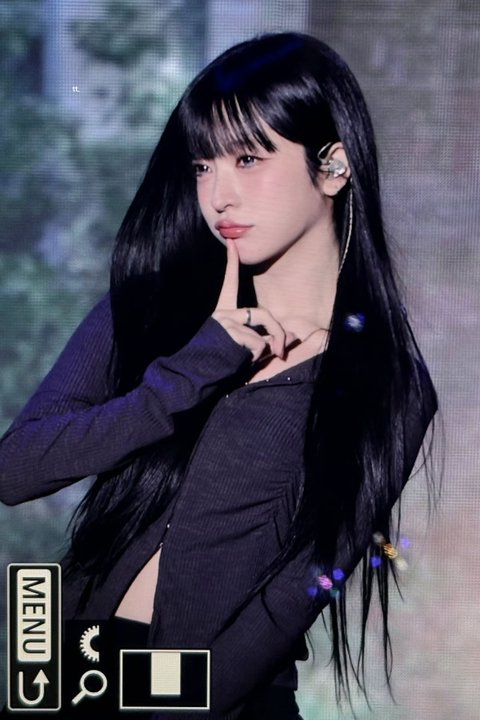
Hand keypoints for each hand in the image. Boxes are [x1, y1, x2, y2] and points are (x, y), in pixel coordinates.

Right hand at [212, 240, 295, 361]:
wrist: (193, 375)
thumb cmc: (218, 364)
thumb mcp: (245, 348)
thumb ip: (267, 339)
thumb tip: (294, 334)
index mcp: (222, 313)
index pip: (230, 284)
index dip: (231, 263)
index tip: (231, 242)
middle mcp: (223, 313)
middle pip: (262, 313)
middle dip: (278, 333)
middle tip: (281, 352)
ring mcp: (225, 321)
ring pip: (261, 333)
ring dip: (262, 351)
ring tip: (246, 362)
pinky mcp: (229, 332)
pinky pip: (256, 345)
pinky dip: (254, 358)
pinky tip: (236, 363)